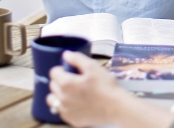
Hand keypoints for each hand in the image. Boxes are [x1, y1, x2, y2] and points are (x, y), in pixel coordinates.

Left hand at [48, 51, 173, 127]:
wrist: (120, 110)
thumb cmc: (111, 88)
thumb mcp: (96, 68)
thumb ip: (79, 59)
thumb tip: (67, 53)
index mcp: (69, 83)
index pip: (55, 71)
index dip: (61, 66)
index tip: (67, 64)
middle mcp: (65, 97)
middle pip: (54, 84)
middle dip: (60, 77)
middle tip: (70, 73)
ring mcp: (69, 110)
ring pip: (55, 99)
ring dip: (59, 92)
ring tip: (70, 88)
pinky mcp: (75, 120)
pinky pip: (62, 111)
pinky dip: (64, 105)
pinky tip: (73, 101)